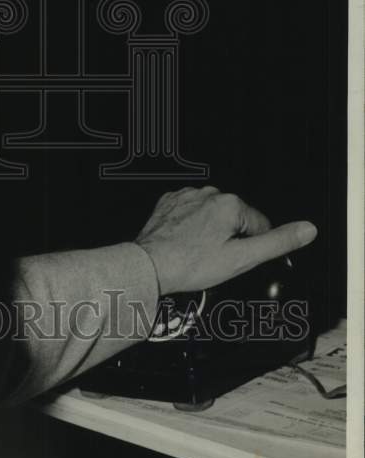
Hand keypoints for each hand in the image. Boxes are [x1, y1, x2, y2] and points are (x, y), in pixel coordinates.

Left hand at [134, 186, 316, 295]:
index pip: (259, 225)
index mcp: (231, 204)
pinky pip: (190, 212)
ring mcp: (187, 196)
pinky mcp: (169, 202)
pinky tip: (185, 242)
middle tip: (216, 259)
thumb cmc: (192, 264)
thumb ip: (277, 242)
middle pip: (235, 219)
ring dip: (210, 231)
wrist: (150, 265)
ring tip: (198, 252)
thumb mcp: (242, 258)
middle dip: (231, 238)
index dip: (252, 247)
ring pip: (212, 215)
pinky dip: (191, 226)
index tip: (238, 260)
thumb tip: (307, 229)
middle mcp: (209, 193)